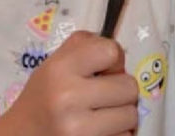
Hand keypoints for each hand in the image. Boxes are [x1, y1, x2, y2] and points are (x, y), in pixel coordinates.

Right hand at [0, 31, 137, 135]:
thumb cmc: (42, 96)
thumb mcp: (53, 63)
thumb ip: (82, 47)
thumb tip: (118, 53)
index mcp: (59, 68)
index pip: (111, 51)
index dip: (113, 60)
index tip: (103, 70)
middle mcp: (68, 97)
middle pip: (129, 86)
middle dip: (121, 91)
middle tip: (103, 96)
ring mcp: (79, 129)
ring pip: (132, 115)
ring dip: (121, 116)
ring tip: (101, 115)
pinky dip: (118, 135)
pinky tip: (99, 131)